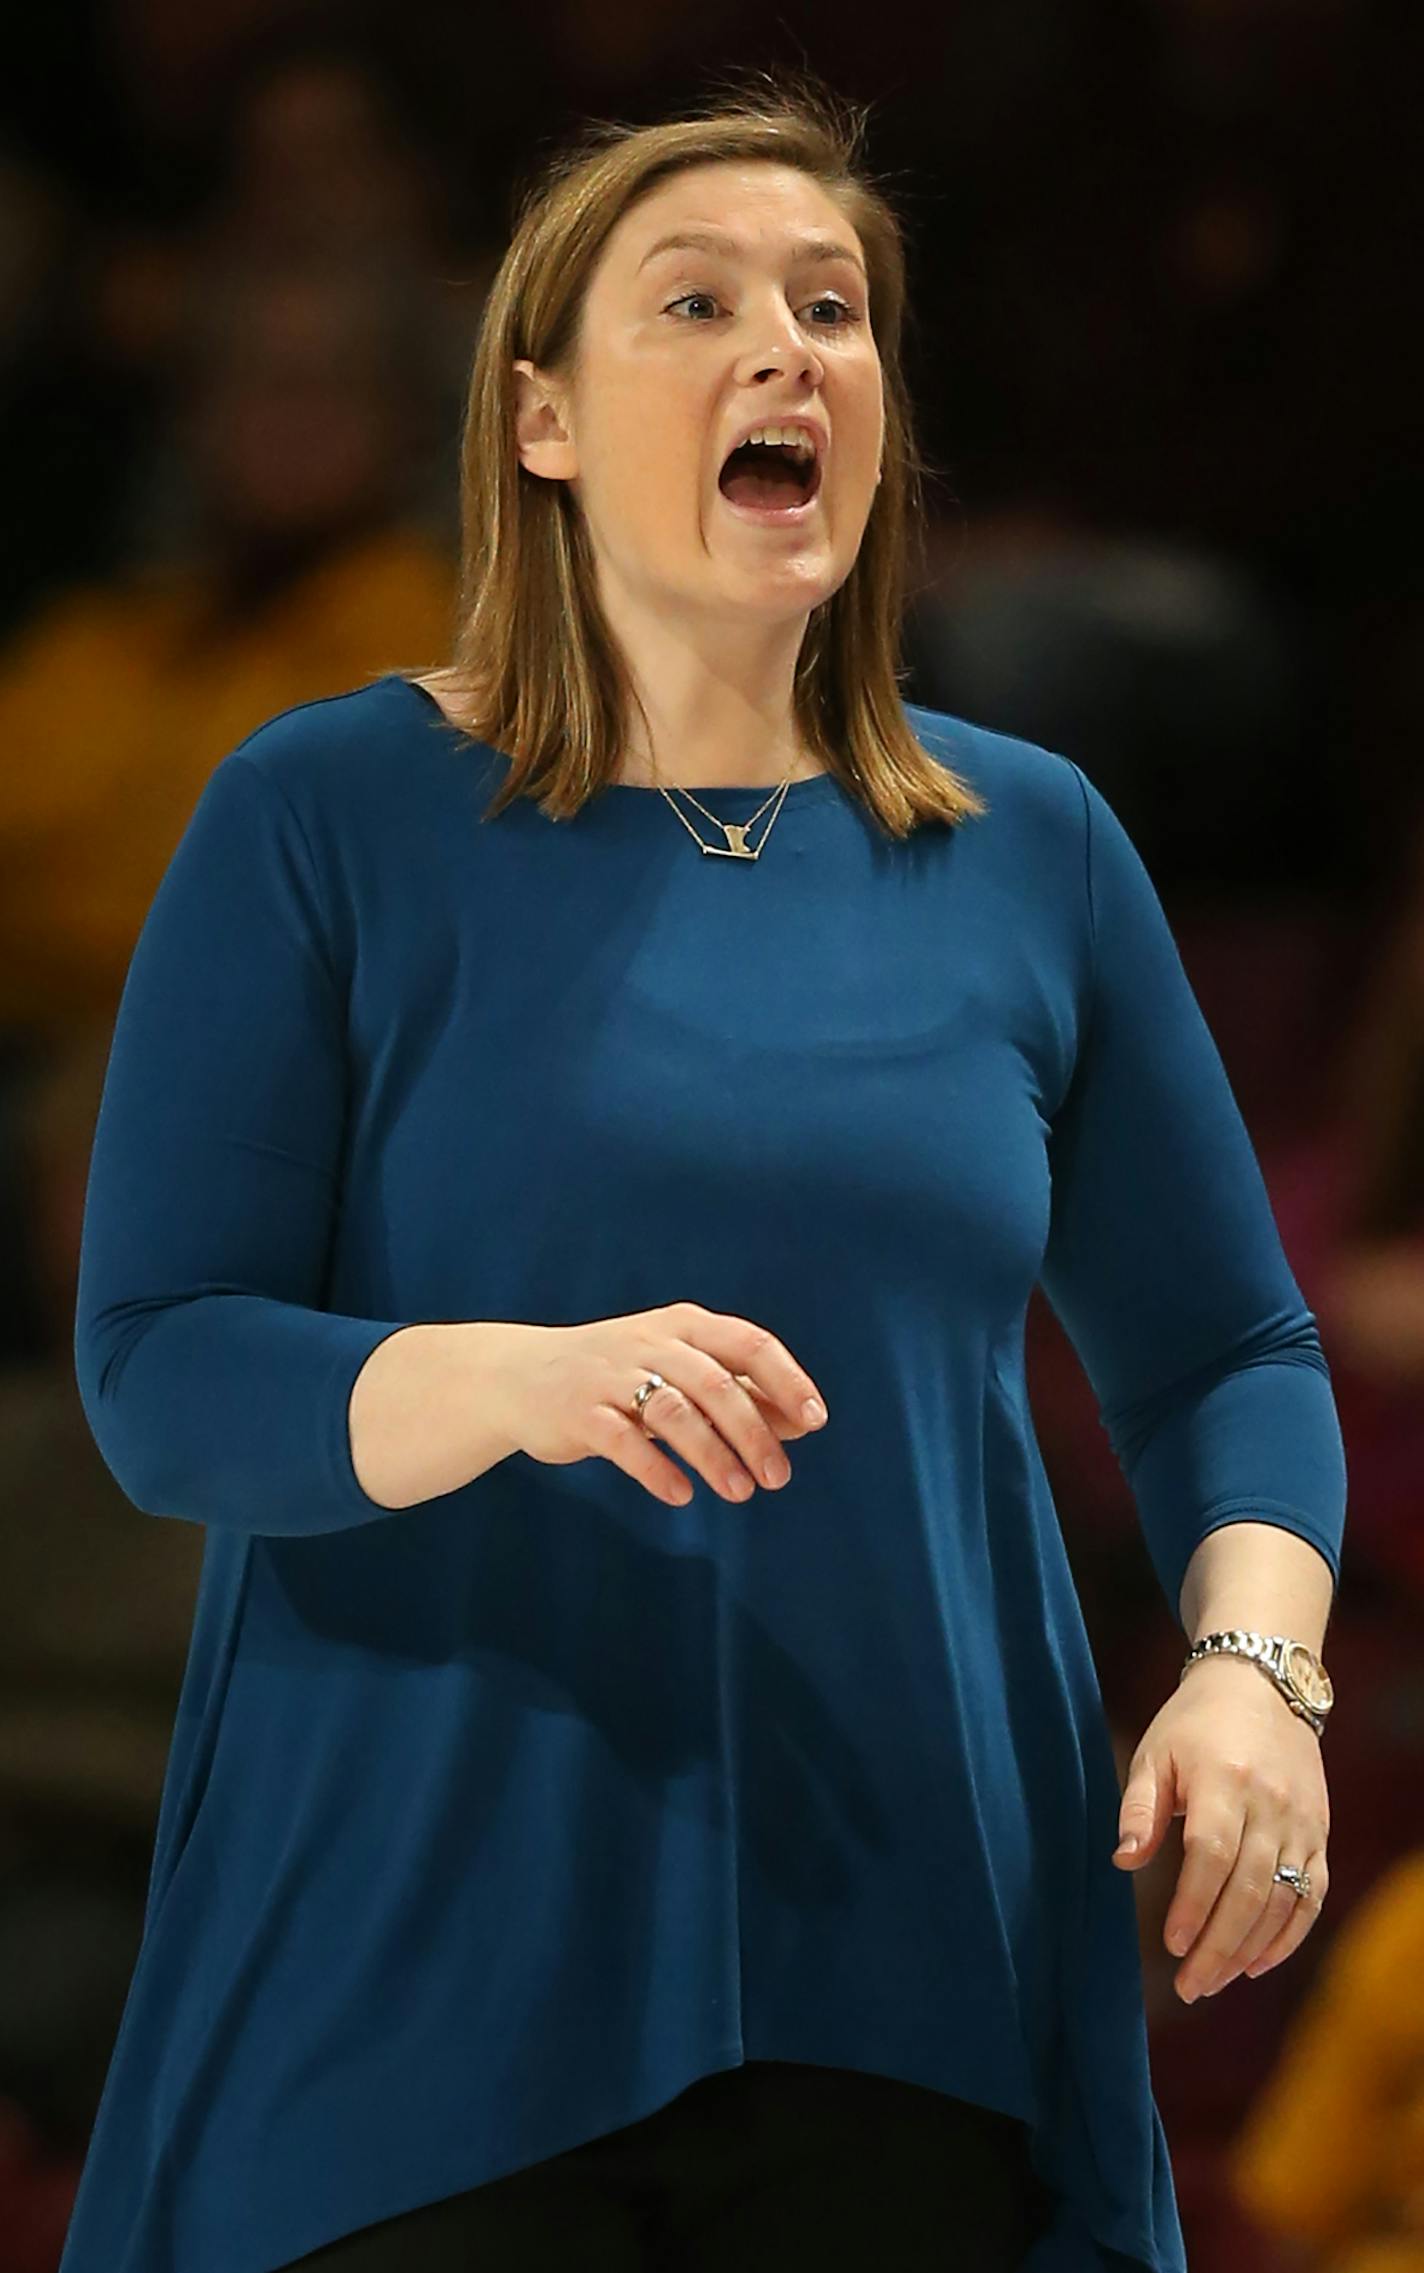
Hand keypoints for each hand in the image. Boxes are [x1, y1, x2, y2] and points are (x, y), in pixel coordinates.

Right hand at [496, 1301, 827, 1506]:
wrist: (520, 1377)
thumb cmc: (618, 1376)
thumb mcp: (678, 1370)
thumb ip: (737, 1390)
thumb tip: (801, 1421)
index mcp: (682, 1326)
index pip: (749, 1343)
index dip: (787, 1381)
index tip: (814, 1421)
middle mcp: (650, 1343)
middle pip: (717, 1383)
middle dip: (754, 1433)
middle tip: (778, 1478)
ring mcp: (611, 1376)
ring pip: (674, 1413)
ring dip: (714, 1456)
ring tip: (741, 1492)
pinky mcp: (579, 1412)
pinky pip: (624, 1443)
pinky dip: (656, 1470)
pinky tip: (680, 1494)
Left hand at [1111, 1655, 1329, 2003]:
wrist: (1261, 1686)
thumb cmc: (1194, 1723)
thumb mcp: (1155, 1753)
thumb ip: (1139, 1808)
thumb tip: (1124, 1863)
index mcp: (1223, 1779)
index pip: (1212, 1854)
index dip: (1193, 1904)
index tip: (1170, 1944)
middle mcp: (1270, 1803)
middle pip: (1250, 1887)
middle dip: (1218, 1944)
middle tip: (1189, 1986)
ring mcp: (1301, 1821)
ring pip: (1283, 1899)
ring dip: (1249, 1948)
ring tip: (1213, 1980)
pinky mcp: (1319, 1833)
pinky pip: (1312, 1895)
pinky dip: (1289, 1935)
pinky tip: (1257, 1963)